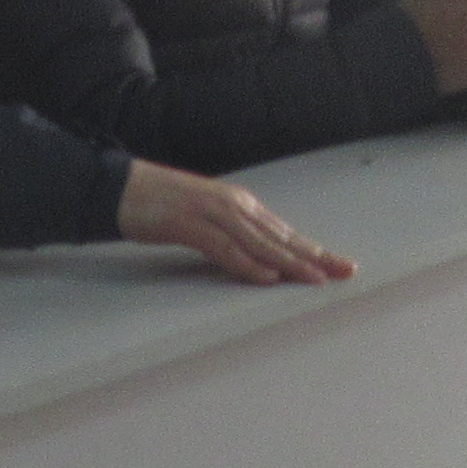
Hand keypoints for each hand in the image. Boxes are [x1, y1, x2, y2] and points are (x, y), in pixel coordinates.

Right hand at [116, 161, 355, 285]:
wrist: (121, 188)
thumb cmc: (161, 206)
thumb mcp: (205, 222)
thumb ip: (232, 236)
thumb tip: (256, 259)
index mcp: (240, 206)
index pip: (284, 233)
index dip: (313, 250)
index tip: (340, 265)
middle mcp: (234, 206)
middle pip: (281, 237)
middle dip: (315, 255)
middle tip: (345, 271)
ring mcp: (212, 213)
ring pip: (259, 243)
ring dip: (289, 263)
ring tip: (315, 279)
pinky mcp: (188, 224)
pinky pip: (224, 248)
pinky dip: (247, 264)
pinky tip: (265, 277)